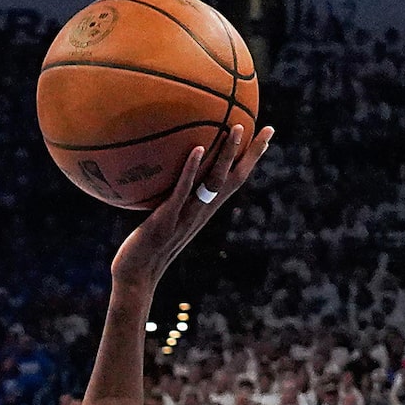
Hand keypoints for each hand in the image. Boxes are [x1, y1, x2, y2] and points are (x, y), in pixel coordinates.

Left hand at [109, 121, 275, 292]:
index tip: (265, 136)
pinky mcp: (167, 219)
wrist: (135, 276)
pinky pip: (182, 191)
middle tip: (268, 128)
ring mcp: (186, 216)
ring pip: (214, 182)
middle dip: (252, 154)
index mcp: (203, 211)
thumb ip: (170, 198)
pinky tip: (197, 148)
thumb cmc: (144, 247)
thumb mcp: (161, 218)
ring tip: (235, 129)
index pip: (234, 181)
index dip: (251, 160)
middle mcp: (201, 213)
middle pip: (235, 179)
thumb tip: (164, 173)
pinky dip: (191, 170)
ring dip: (226, 155)